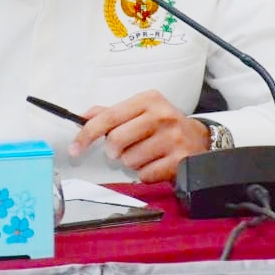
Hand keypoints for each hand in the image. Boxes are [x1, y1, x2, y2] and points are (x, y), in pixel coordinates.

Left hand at [67, 90, 210, 182]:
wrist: (199, 139)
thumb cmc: (162, 125)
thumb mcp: (139, 111)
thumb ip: (110, 113)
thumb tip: (82, 116)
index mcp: (148, 100)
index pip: (109, 117)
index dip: (87, 134)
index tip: (75, 147)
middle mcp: (162, 116)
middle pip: (116, 140)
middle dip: (114, 150)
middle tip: (122, 149)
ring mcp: (173, 138)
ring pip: (130, 160)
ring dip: (132, 162)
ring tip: (146, 154)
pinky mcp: (180, 160)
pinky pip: (145, 175)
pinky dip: (145, 173)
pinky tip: (156, 164)